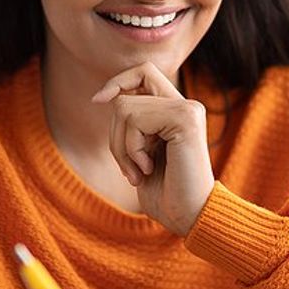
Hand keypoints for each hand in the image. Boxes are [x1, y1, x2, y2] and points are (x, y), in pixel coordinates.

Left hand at [90, 61, 214, 236]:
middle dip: (114, 133)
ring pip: (124, 107)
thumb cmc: (165, 193)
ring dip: (121, 148)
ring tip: (139, 172)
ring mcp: (187, 109)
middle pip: (126, 93)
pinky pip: (134, 120)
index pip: (143, 72)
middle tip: (129, 168)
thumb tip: (106, 97)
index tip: (98, 100)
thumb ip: (132, 124)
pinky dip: (131, 149)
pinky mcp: (185, 118)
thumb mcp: (140, 153)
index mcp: (177, 111)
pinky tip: (148, 168)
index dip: (117, 81)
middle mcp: (186, 105)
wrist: (190, 217)